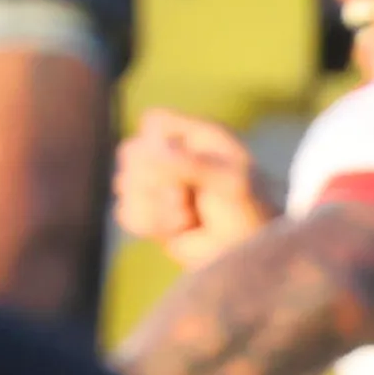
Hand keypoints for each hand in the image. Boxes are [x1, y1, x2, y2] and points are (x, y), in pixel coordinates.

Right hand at [115, 104, 273, 260]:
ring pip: (125, 184)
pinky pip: (125, 212)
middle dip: (158, 182)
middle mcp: (172, 154)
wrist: (247, 252)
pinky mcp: (149, 212)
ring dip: (157, 206)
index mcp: (196, 135)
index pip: (153, 122)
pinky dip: (151, 224)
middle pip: (132, 153)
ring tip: (189, 216)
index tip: (183, 165)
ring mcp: (157, 183)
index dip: (159, 145)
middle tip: (188, 197)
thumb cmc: (248, 210)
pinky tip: (178, 228)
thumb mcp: (228, 181)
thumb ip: (190, 164)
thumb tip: (144, 152)